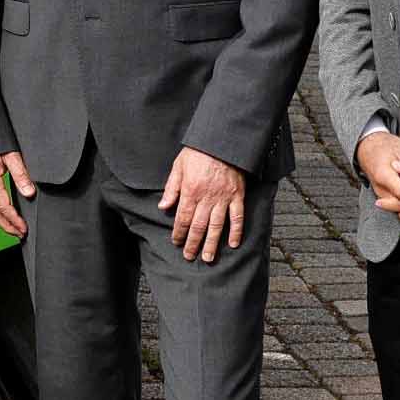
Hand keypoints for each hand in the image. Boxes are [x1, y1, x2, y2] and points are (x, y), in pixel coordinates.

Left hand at [158, 147, 249, 263]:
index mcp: (190, 191)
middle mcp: (207, 198)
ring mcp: (223, 198)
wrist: (222, 142)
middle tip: (189, 256)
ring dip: (211, 244)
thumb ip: (171, 189)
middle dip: (193, 243)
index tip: (177, 242)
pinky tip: (233, 244)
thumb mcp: (178, 167)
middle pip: (198, 226)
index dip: (179, 232)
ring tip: (208, 258)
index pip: (183, 218)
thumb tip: (163, 207)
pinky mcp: (237, 196)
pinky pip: (237, 217)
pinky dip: (236, 231)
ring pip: (216, 226)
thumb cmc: (198, 152)